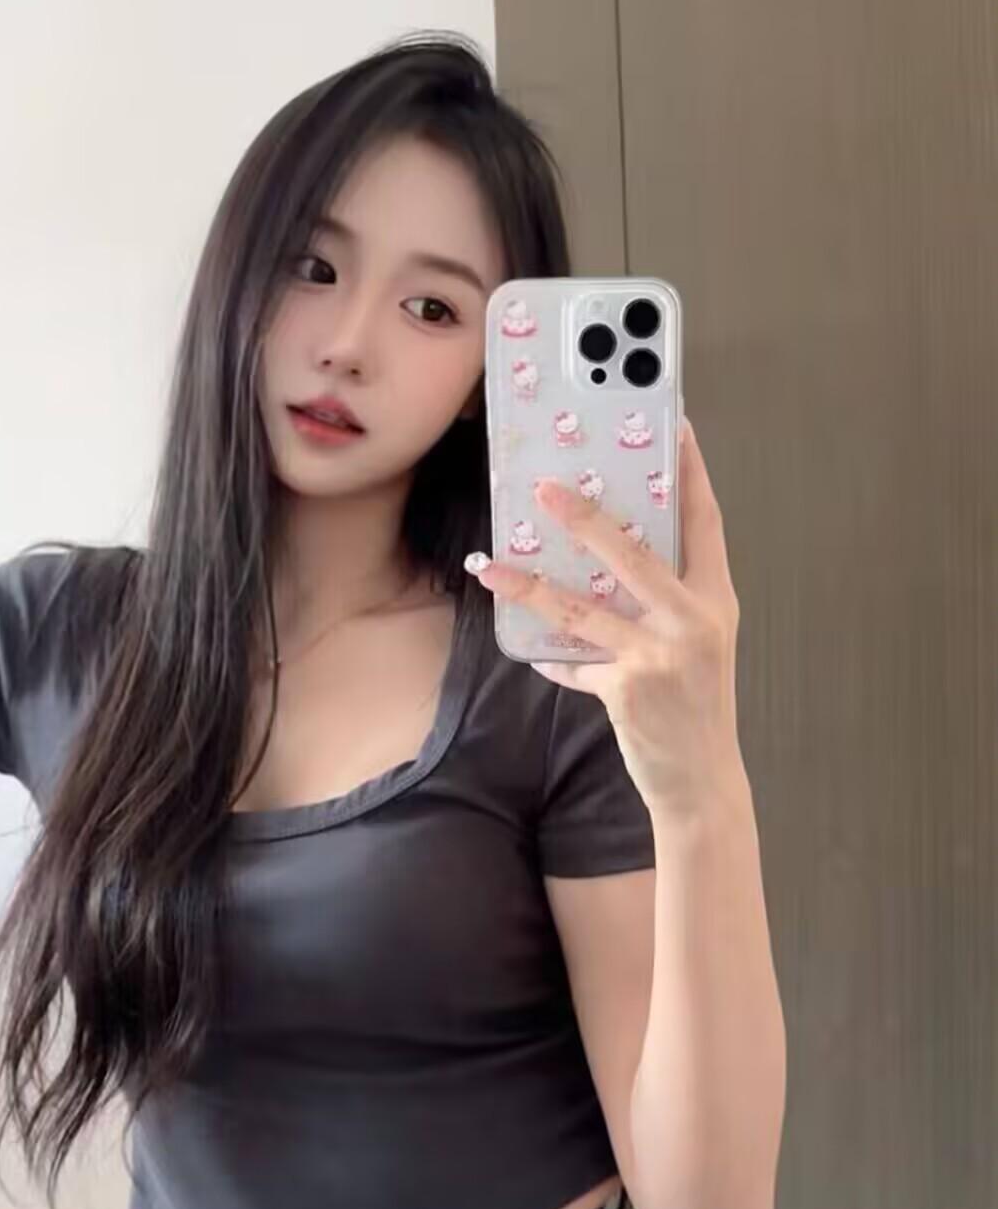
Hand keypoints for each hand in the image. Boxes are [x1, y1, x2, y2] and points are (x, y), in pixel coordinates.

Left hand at [466, 418, 745, 818]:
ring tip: (492, 564)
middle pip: (633, 553)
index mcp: (715, 600)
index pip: (706, 523)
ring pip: (583, 606)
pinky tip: (529, 648)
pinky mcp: (627, 687)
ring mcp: (659, 653)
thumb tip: (609, 560)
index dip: (691, 473)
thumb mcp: (697, 644)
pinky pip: (573, 661)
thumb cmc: (697, 705)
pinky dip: (550, 656)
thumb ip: (666, 602)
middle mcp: (693, 620)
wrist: (702, 781)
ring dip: (531, 584)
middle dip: (585, 517)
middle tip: (546, 486)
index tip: (675, 427)